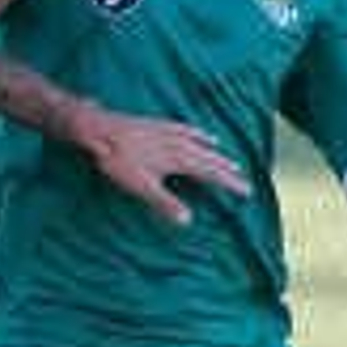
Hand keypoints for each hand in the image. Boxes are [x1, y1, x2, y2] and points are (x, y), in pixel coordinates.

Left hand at [74, 106, 248, 224]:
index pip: (211, 173)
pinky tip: (207, 137)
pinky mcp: (161, 125)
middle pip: (211, 159)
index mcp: (180, 159)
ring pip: (203, 146)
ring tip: (232, 163)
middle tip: (245, 181)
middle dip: (228, 171)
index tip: (246, 192)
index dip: (229, 183)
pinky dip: (202, 136)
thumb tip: (188, 221)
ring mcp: (171, 132)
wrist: (101, 129)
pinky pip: (189, 131)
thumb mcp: (141, 186)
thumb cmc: (119, 160)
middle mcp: (181, 144)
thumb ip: (165, 203)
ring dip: (218, 156)